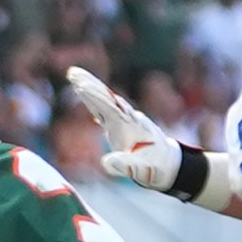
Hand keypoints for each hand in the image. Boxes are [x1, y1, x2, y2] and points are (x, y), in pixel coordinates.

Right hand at [67, 66, 183, 191]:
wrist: (168, 162)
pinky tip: (84, 95)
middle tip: (74, 72)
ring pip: (104, 101)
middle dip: (90, 85)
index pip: (111, 108)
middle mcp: (126, 118)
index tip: (83, 87)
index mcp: (130, 126)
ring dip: (90, 88)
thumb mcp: (140, 168)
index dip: (96, 98)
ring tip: (74, 77)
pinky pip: (104, 110)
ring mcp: (123, 120)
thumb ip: (124, 164)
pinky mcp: (119, 126)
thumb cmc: (155, 166)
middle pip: (106, 98)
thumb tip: (105, 161)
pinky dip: (93, 101)